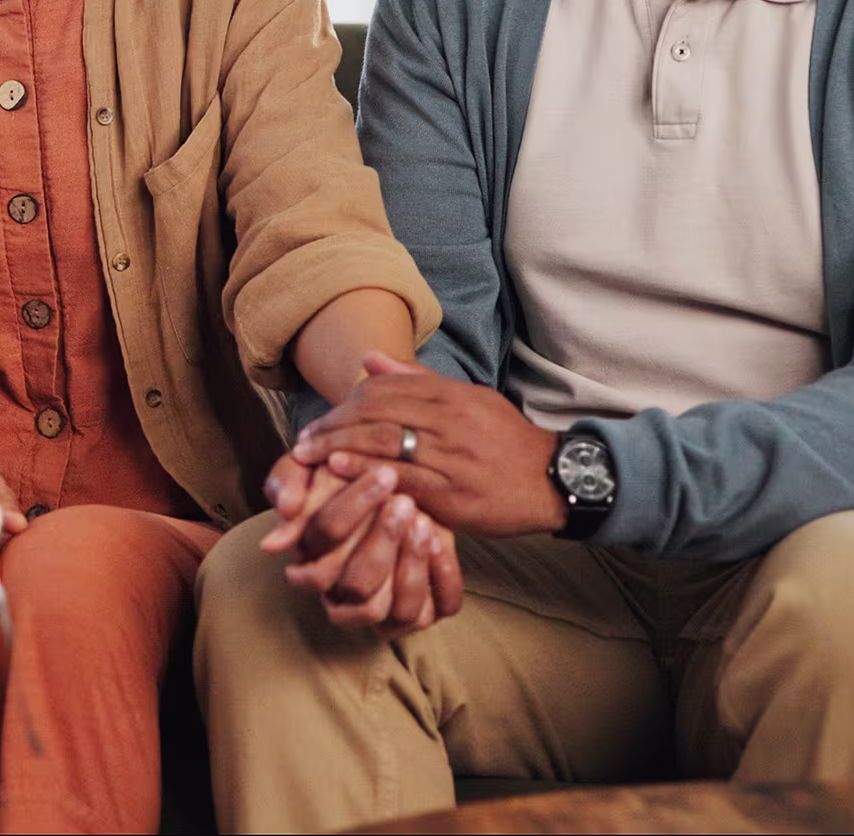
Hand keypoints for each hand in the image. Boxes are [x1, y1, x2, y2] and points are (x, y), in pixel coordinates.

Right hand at [260, 450, 463, 637]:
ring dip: (411, 565)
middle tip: (404, 501)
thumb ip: (288, 482)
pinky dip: (441, 578)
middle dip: (382, 540)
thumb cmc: (343, 478)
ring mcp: (385, 607)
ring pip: (396, 611)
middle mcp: (344, 595)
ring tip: (423, 522)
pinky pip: (436, 609)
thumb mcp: (309, 467)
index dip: (352, 508)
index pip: (325, 544)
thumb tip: (283, 518)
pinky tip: (440, 541)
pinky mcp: (422, 608)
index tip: (382, 474)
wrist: (390, 490)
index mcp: (311, 561)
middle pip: (357, 586)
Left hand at [292, 353, 564, 536]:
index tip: (322, 418)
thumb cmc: (503, 439)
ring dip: (340, 446)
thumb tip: (369, 360)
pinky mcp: (453, 493)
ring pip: (385, 442)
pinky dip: (367, 472)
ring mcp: (450, 456)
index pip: (385, 390)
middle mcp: (448, 420)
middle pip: (378, 413)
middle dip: (334, 424)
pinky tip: (340, 471)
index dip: (347, 402)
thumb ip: (416, 380)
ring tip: (310, 454)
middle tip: (304, 440)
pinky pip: (403, 477)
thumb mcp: (467, 398)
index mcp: (449, 395)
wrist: (550, 478)